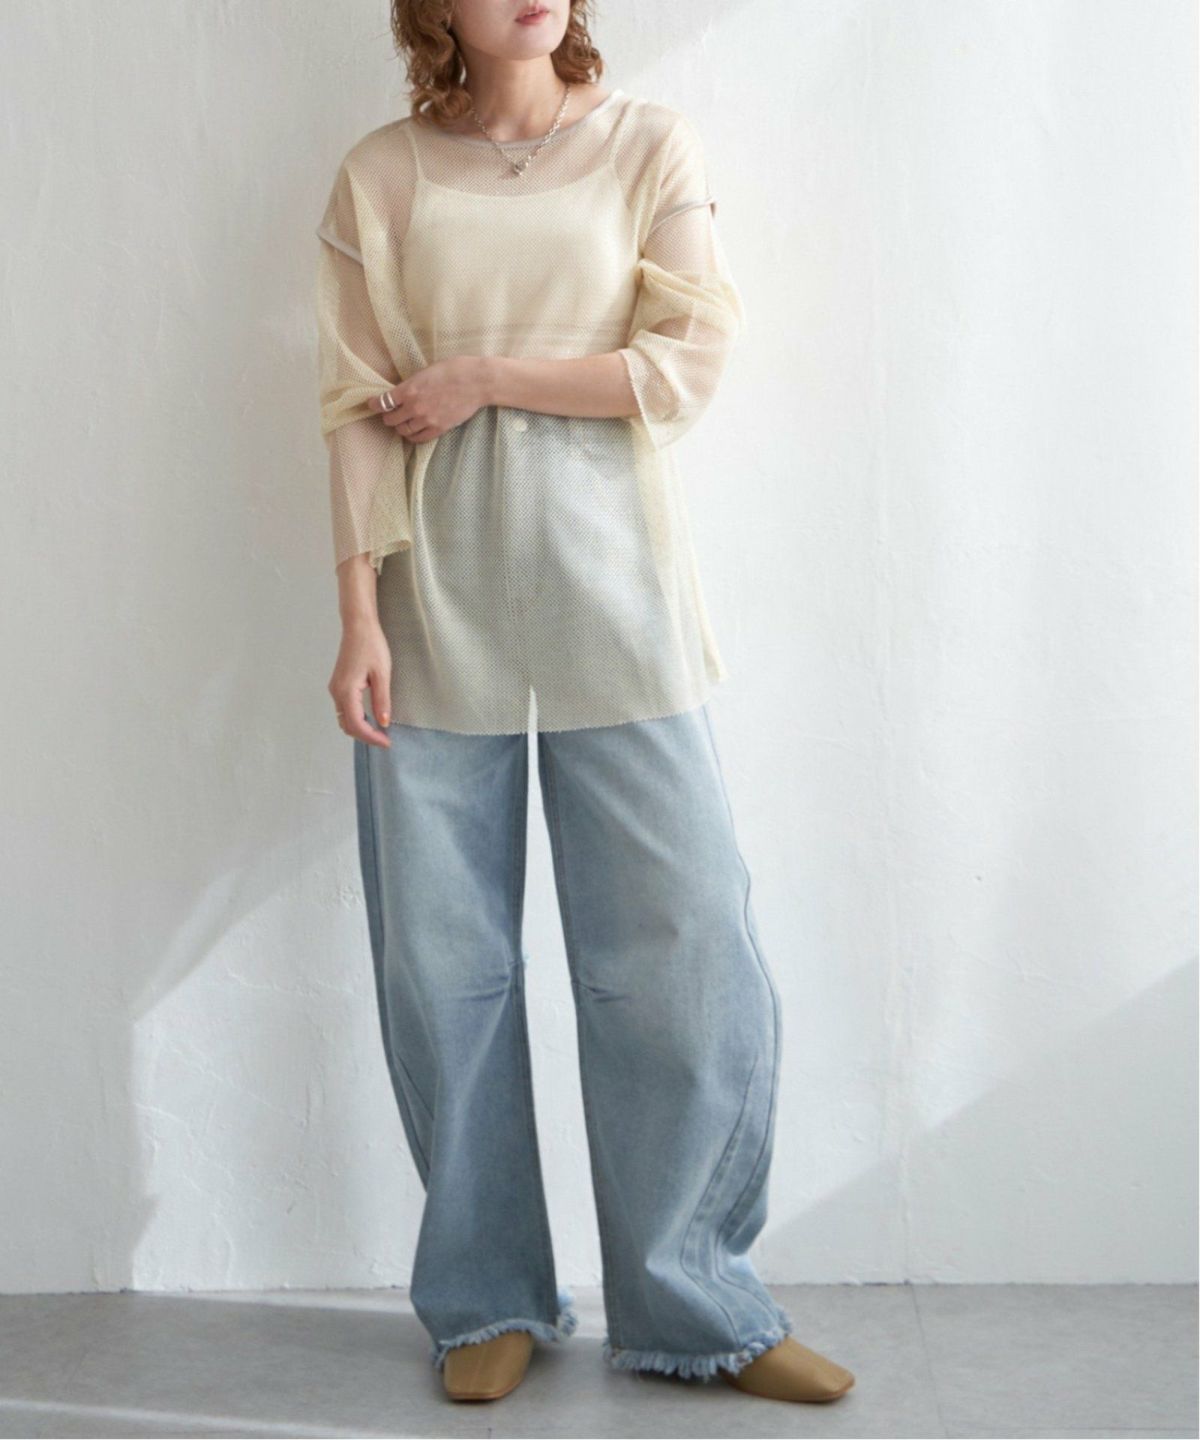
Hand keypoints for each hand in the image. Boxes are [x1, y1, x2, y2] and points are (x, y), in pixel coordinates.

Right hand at [328, 616, 392, 747]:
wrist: (358, 627)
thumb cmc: (371, 646)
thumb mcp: (382, 674)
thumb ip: (382, 700)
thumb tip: (383, 722)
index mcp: (347, 691)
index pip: (356, 724)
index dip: (371, 737)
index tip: (387, 742)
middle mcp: (336, 692)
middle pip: (347, 725)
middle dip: (365, 736)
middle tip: (385, 739)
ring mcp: (335, 688)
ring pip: (344, 718)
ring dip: (360, 728)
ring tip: (379, 731)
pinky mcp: (338, 685)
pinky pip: (344, 709)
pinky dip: (355, 718)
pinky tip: (370, 717)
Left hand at [367, 356, 489, 442]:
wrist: (477, 382)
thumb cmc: (455, 370)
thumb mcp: (427, 371)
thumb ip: (412, 384)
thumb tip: (403, 391)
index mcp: (409, 388)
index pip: (383, 401)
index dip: (374, 404)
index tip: (371, 404)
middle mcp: (414, 406)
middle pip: (391, 419)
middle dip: (388, 417)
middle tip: (391, 414)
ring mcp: (427, 420)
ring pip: (403, 431)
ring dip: (400, 427)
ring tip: (403, 423)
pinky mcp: (439, 428)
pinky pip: (419, 438)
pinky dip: (413, 436)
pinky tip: (414, 431)